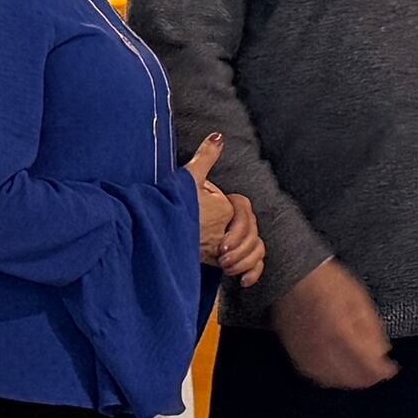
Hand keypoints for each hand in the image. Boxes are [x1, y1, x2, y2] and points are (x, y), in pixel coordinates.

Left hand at [187, 132, 264, 289]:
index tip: (221, 242)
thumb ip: (205, 158)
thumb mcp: (189, 181)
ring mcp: (233, 241)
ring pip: (258, 250)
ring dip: (246, 261)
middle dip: (241, 249)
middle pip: (255, 236)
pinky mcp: (231, 258)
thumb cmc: (174, 206)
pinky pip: (255, 265)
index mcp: (227, 206)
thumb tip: (217, 135)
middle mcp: (233, 223)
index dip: (239, 229)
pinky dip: (253, 273)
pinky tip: (241, 282)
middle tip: (221, 256)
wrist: (159, 234)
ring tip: (225, 266)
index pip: (247, 215)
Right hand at [271, 255, 395, 389]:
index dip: (383, 370)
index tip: (392, 368)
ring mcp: (308, 354)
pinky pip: (317, 376)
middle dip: (370, 377)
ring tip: (362, 373)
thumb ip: (372, 328)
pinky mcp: (296, 354)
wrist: (293, 278)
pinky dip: (332, 378)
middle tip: (380, 371)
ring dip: (352, 380)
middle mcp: (323, 349)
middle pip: (352, 377)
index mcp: (342, 334)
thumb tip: (382, 352)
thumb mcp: (359, 299)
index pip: (368, 365)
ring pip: (335, 380)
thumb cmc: (327, 283)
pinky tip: (340, 371)